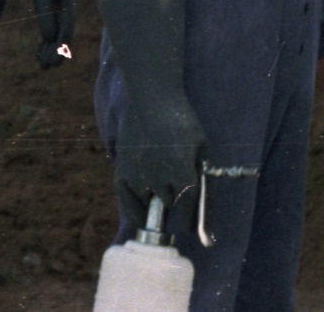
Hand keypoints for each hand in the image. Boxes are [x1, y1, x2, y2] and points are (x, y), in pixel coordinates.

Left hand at [24, 0, 76, 69]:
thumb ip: (47, 18)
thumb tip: (49, 39)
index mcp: (68, 12)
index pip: (65, 39)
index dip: (57, 54)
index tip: (48, 65)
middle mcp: (68, 13)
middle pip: (64, 40)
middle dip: (55, 55)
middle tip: (44, 68)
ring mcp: (64, 10)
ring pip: (60, 35)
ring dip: (52, 49)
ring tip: (41, 61)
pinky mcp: (58, 5)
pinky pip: (56, 26)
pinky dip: (49, 38)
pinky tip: (41, 45)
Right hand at [113, 91, 206, 232]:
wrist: (152, 97)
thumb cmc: (181, 119)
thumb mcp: (201, 146)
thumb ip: (200, 174)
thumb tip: (199, 198)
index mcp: (184, 177)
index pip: (186, 215)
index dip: (190, 222)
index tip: (190, 225)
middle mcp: (160, 182)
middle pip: (169, 209)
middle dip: (174, 206)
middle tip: (176, 196)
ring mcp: (138, 178)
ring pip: (148, 207)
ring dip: (154, 204)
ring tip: (158, 194)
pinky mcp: (121, 171)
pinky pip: (127, 202)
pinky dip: (135, 209)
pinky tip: (141, 212)